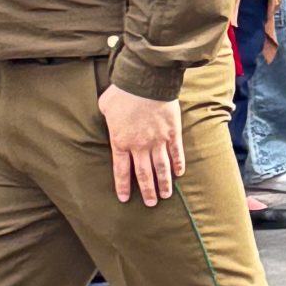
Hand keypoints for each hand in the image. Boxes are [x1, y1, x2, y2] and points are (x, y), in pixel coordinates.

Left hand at [97, 83, 185, 206]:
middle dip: (147, 191)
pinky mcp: (172, 133)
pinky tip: (179, 173)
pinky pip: (176, 152)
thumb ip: (108, 118)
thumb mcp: (106, 106)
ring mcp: (157, 141)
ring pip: (161, 168)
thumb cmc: (122, 92)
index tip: (124, 199)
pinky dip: (178, 164)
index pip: (121, 170)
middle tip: (150, 204)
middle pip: (143, 174)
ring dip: (163, 183)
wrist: (145, 82)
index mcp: (120, 142)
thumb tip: (109, 117)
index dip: (123, 186)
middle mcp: (139, 146)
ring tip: (166, 195)